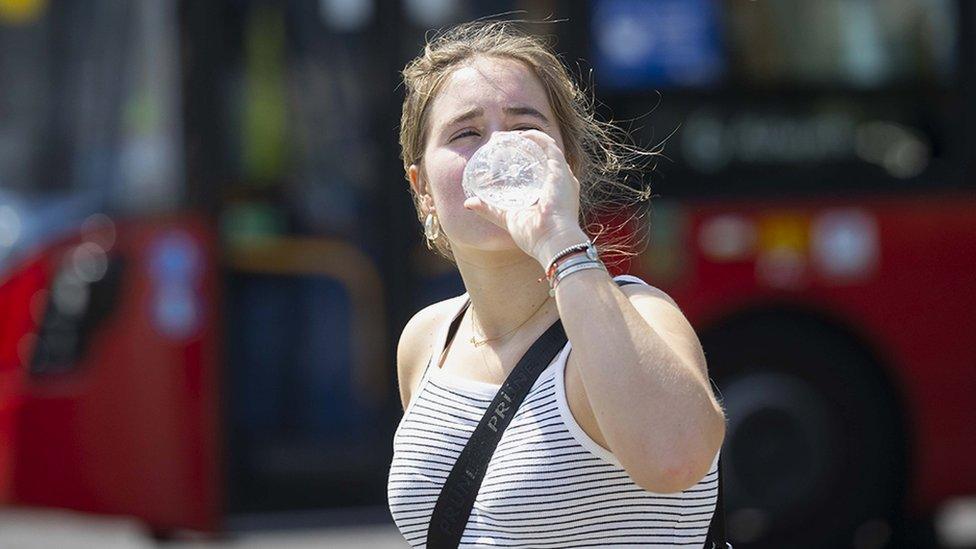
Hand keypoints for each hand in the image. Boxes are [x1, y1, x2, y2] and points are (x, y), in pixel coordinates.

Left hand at [463, 130, 588, 266]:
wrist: (552, 242)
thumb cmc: (535, 236)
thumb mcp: (509, 218)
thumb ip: (491, 210)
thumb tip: (468, 204)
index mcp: (553, 195)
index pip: (540, 170)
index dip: (522, 160)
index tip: (502, 154)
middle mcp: (561, 183)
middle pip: (542, 157)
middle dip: (522, 147)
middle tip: (501, 143)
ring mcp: (563, 176)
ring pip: (544, 148)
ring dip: (526, 139)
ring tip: (506, 137)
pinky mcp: (561, 170)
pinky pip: (549, 145)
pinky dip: (534, 137)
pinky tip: (519, 135)